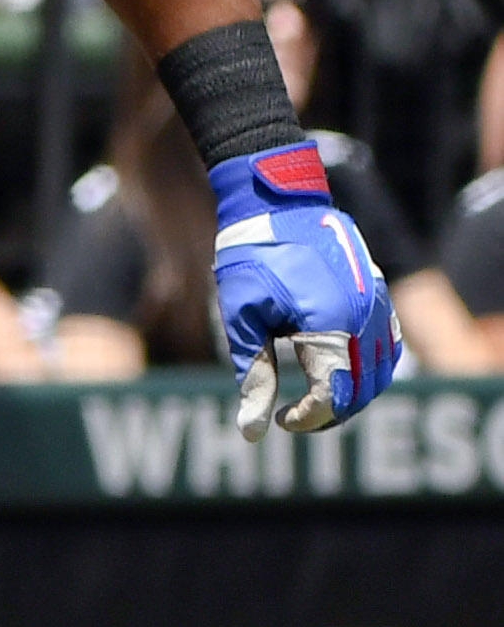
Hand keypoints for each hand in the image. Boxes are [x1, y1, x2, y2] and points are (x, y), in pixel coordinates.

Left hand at [212, 141, 401, 437]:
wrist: (275, 200)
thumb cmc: (250, 255)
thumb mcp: (241, 315)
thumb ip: (253, 374)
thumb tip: (253, 430)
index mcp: (330, 324)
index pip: (333, 396)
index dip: (308, 419)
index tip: (279, 420)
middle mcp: (364, 317)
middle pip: (362, 390)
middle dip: (330, 412)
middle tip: (294, 413)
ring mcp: (377, 304)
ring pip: (381, 371)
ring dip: (352, 392)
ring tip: (313, 396)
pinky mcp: (378, 293)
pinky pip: (388, 345)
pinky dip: (370, 367)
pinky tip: (339, 369)